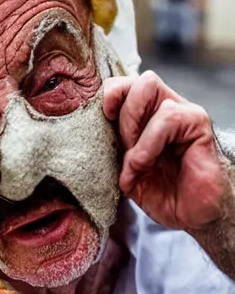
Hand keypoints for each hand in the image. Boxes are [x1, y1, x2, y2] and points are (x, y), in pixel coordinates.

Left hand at [100, 72, 234, 231]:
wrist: (194, 216)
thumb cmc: (165, 194)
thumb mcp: (127, 171)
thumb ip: (112, 148)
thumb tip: (95, 132)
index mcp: (147, 116)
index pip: (123, 86)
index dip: (108, 96)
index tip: (102, 121)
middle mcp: (165, 107)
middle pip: (134, 78)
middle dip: (119, 108)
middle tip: (121, 143)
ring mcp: (183, 112)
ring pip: (148, 88)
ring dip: (132, 128)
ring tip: (135, 161)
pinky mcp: (197, 123)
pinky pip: (166, 117)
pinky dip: (148, 144)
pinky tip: (146, 165)